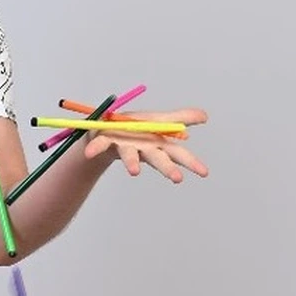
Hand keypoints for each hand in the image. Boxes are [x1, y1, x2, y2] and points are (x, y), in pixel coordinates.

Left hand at [83, 106, 208, 182]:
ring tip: (134, 172)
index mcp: (157, 144)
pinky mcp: (106, 143)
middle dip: (167, 168)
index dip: (191, 162)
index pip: (179, 154)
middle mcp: (143, 149)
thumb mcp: (161, 120)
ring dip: (132, 163)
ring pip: (130, 156)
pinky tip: (89, 154)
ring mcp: (125, 148)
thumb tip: (205, 116)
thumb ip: (182, 117)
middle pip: (158, 159)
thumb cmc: (137, 128)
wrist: (107, 130)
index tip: (205, 172)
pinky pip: (100, 145)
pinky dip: (95, 148)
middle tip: (178, 179)